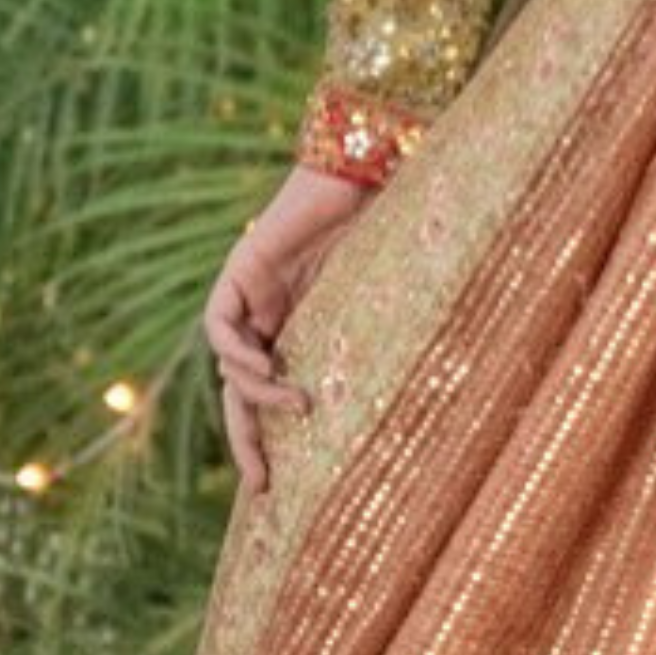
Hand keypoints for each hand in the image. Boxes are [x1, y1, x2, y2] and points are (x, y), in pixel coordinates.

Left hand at [204, 163, 373, 494]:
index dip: (269, 439)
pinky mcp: (241, 268)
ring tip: (296, 401)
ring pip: (228, 366)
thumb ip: (391, 341)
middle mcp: (272, 315)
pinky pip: (220, 325)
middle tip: (263, 484)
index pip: (272, 394)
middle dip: (248, 440)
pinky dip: (236, 354)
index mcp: (302, 327)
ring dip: (256, 394)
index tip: (276, 489)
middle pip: (240, 394)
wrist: (370, 165)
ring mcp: (253, 293)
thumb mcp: (395, 299)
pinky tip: (267, 366)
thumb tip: (435, 406)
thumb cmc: (396, 225)